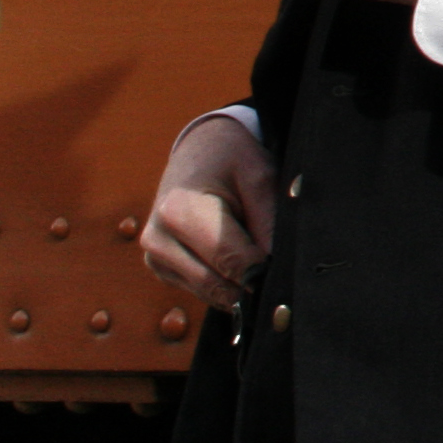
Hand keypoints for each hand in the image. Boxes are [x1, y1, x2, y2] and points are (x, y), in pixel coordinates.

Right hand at [144, 114, 276, 312]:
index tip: (287, 272)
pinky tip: (238, 258)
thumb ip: (268, 222)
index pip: (228, 259)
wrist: (199, 150)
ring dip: (239, 285)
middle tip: (281, 274)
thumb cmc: (232, 159)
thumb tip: (275, 268)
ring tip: (259, 257)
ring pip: (210, 292)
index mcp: (180, 211)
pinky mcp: (161, 268)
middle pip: (216, 282)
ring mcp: (155, 257)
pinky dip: (225, 282)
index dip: (262, 271)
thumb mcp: (259, 177)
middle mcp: (159, 238)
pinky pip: (202, 290)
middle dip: (252, 283)